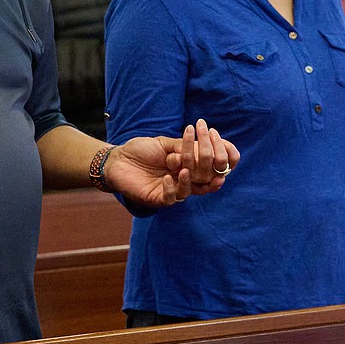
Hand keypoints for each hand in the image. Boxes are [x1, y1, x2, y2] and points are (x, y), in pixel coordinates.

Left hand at [104, 119, 239, 206]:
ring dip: (188, 180)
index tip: (227, 153)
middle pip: (203, 178)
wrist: (117, 159)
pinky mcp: (157, 198)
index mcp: (188, 166)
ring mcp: (171, 190)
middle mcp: (182, 180)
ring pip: (188, 191)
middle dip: (206, 165)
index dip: (221, 163)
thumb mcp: (165, 144)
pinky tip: (166, 178)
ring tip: (183, 168)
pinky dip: (171, 189)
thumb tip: (206, 146)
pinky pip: (170, 199)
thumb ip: (184, 146)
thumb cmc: (141, 150)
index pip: (211, 168)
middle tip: (203, 152)